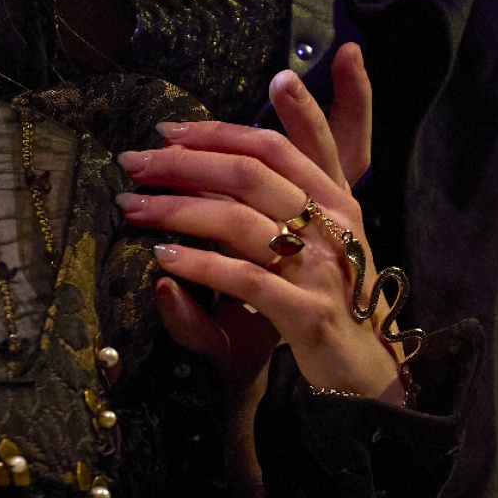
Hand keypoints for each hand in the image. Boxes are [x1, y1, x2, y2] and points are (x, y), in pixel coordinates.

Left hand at [113, 45, 403, 401]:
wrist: (365, 371)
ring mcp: (323, 268)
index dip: (223, 129)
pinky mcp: (308, 313)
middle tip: (133, 162)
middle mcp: (335, 224)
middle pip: (249, 172)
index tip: (169, 126)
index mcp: (336, 198)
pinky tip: (163, 257)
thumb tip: (215, 159)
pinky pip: (244, 278)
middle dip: (183, 161)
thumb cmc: (325, 297)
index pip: (283, 142)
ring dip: (176, 208)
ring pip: (239, 220)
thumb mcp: (309, 241)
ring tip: (132, 206)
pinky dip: (200, 263)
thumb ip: (272, 198)